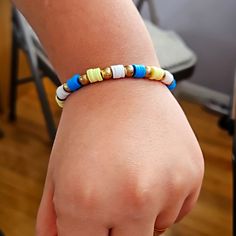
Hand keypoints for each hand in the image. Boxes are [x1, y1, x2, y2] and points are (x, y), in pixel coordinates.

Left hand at [36, 79, 203, 235]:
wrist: (119, 85)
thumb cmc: (86, 125)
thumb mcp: (57, 173)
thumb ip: (54, 222)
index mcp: (87, 202)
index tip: (91, 226)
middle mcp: (132, 199)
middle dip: (117, 232)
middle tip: (111, 205)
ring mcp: (168, 187)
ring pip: (155, 230)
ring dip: (142, 213)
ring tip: (131, 173)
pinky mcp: (191, 175)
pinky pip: (177, 209)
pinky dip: (163, 198)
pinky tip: (151, 167)